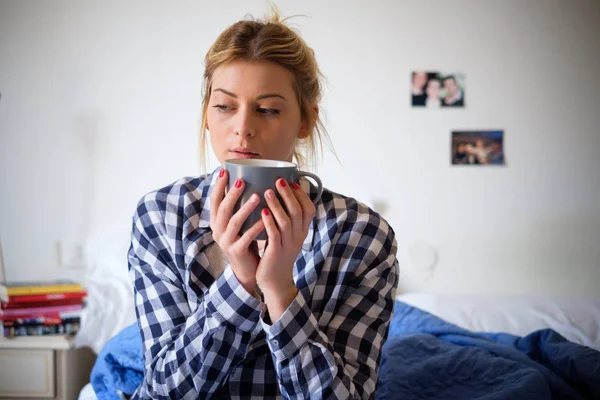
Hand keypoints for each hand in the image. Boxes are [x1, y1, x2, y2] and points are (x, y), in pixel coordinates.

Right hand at [209, 169, 264, 293]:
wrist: (247, 269)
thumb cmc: (246, 240)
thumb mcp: (240, 223)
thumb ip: (241, 207)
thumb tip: (251, 180)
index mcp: (217, 221)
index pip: (214, 200)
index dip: (218, 185)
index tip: (225, 170)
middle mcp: (218, 230)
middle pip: (222, 209)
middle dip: (231, 194)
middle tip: (241, 181)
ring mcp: (226, 241)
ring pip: (234, 222)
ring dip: (245, 208)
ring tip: (257, 196)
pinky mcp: (236, 251)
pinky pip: (247, 236)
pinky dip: (256, 226)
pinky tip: (266, 217)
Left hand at [256, 179, 315, 320]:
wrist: (275, 280)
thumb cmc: (278, 254)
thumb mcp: (287, 236)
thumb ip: (286, 219)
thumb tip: (279, 197)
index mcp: (302, 231)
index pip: (309, 210)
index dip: (302, 195)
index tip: (293, 182)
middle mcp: (298, 236)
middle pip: (298, 212)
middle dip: (289, 194)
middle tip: (279, 180)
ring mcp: (288, 245)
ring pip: (286, 221)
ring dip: (277, 205)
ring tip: (268, 191)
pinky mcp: (276, 252)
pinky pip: (274, 235)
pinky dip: (269, 222)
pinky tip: (262, 212)